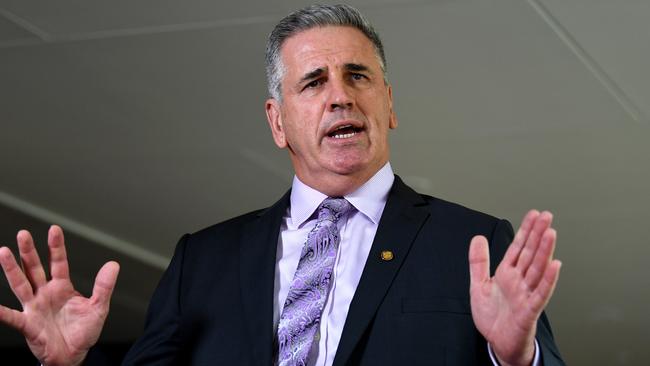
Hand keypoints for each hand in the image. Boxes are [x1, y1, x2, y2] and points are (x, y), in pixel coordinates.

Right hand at [0, 225, 119, 365]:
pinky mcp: (28, 324)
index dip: (56, 247)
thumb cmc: (83, 332)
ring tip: (4, 252)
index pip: (58, 262)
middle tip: (23, 233)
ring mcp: (34, 307)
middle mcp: (45, 293)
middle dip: (29, 252)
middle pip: (35, 268)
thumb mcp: (99, 307)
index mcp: (62, 287)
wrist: (73, 356)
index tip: (54, 229)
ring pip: (21, 284)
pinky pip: (12, 317)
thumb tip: (113, 264)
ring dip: (12, 269)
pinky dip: (2, 312)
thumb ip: (104, 286)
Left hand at [468, 210, 560, 365]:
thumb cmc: (493, 317)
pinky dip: (548, 279)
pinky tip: (555, 265)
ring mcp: (526, 294)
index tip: (533, 215)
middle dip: (538, 234)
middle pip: (530, 253)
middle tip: (546, 216)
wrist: (497, 342)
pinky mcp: (530, 309)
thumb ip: (478, 262)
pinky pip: (541, 293)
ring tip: (551, 233)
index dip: (526, 230)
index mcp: (508, 273)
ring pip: (537, 269)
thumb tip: (478, 238)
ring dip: (545, 251)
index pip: (518, 247)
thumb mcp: (479, 285)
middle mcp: (519, 281)